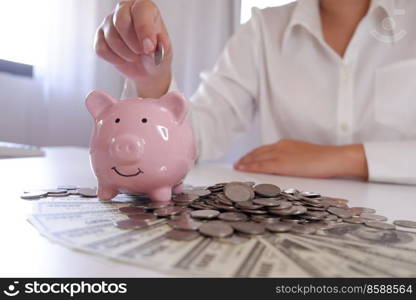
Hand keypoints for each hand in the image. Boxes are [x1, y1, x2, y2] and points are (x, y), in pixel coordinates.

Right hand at [94, 0, 171, 97]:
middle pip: (121, 22)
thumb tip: (159, 41)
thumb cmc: (156, 56)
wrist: (146, 70)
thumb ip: (163, 47)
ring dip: (125, 54)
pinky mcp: (100, 36)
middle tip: (142, 53)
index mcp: (145, 7)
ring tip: (136, 57)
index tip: (149, 48)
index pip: (140, 10)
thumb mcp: (165, 54)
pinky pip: (101, 49)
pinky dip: (114, 59)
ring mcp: (110, 22)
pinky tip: (123, 59)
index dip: (144, 29)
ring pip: (110, 38)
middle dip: (132, 44)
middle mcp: (125, 9)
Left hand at [234, 139, 367, 179]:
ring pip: (257, 157)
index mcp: (287, 144)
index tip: (246, 158)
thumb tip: (287, 166)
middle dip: (247, 158)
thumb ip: (292, 159)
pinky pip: (262, 165)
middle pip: (258, 152)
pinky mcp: (282, 163)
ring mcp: (281, 154)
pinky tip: (243, 169)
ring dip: (245, 162)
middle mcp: (281, 146)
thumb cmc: (324, 160)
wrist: (333, 158)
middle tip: (237, 163)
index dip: (254, 154)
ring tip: (237, 167)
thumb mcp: (304, 156)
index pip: (265, 149)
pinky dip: (250, 167)